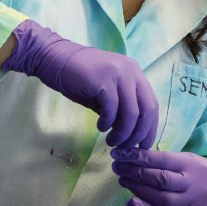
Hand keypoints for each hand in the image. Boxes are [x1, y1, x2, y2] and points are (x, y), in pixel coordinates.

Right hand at [2, 19, 157, 148]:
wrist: (54, 58)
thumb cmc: (79, 79)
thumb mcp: (106, 93)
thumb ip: (120, 108)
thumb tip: (130, 134)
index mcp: (135, 73)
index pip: (152, 104)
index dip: (150, 128)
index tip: (142, 145)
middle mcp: (131, 71)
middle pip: (147, 110)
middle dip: (138, 134)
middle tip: (126, 147)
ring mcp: (118, 74)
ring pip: (132, 113)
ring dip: (123, 133)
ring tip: (111, 141)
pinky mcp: (103, 80)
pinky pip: (112, 109)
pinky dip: (108, 123)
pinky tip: (100, 126)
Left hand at [111, 148, 206, 205]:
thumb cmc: (191, 172)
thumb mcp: (184, 159)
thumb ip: (163, 158)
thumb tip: (130, 155)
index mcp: (190, 165)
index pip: (161, 160)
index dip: (138, 157)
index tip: (119, 154)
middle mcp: (190, 185)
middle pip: (161, 179)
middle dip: (135, 172)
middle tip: (117, 167)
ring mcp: (186, 203)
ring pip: (160, 198)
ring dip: (137, 189)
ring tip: (122, 180)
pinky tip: (130, 203)